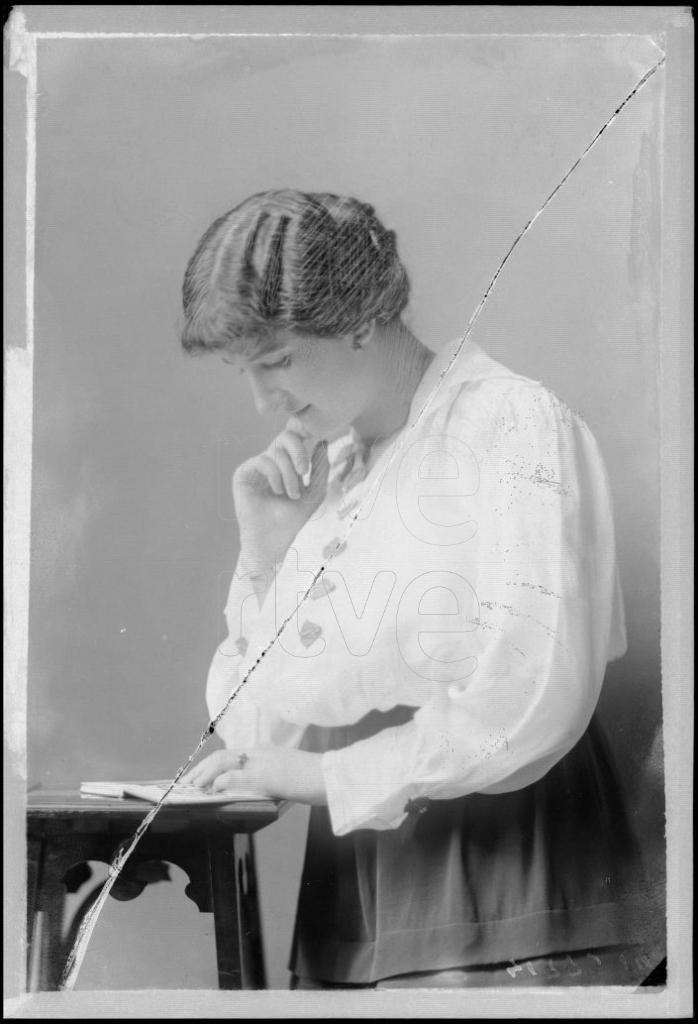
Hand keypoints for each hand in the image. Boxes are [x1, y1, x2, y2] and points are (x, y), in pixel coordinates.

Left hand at [183, 746, 326, 804]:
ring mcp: (263, 763)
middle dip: (201, 768)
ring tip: (195, 786)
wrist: (333, 777)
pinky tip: (213, 790)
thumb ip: (272, 776)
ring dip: (205, 774)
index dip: (211, 763)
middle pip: (223, 755)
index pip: (232, 753)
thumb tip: (259, 788)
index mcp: (267, 751)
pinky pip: (235, 777)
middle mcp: (261, 753)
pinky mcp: (265, 777)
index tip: (199, 774)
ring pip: (223, 761)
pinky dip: (220, 782)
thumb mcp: (290, 772)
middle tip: (188, 782)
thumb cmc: (317, 778)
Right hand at [233, 422, 328, 568]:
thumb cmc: (293, 518)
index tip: (314, 437)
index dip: (304, 432)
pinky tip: (278, 491)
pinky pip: (262, 460)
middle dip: (298, 451)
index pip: (295, 438)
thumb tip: (323, 443)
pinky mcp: (243, 473)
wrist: (274, 538)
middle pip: (285, 436)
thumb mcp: (315, 492)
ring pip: (276, 452)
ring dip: (289, 474)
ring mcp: (256, 467)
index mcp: (287, 463)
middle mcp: (271, 461)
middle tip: (304, 471)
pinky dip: (275, 475)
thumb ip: (320, 468)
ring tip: (292, 495)